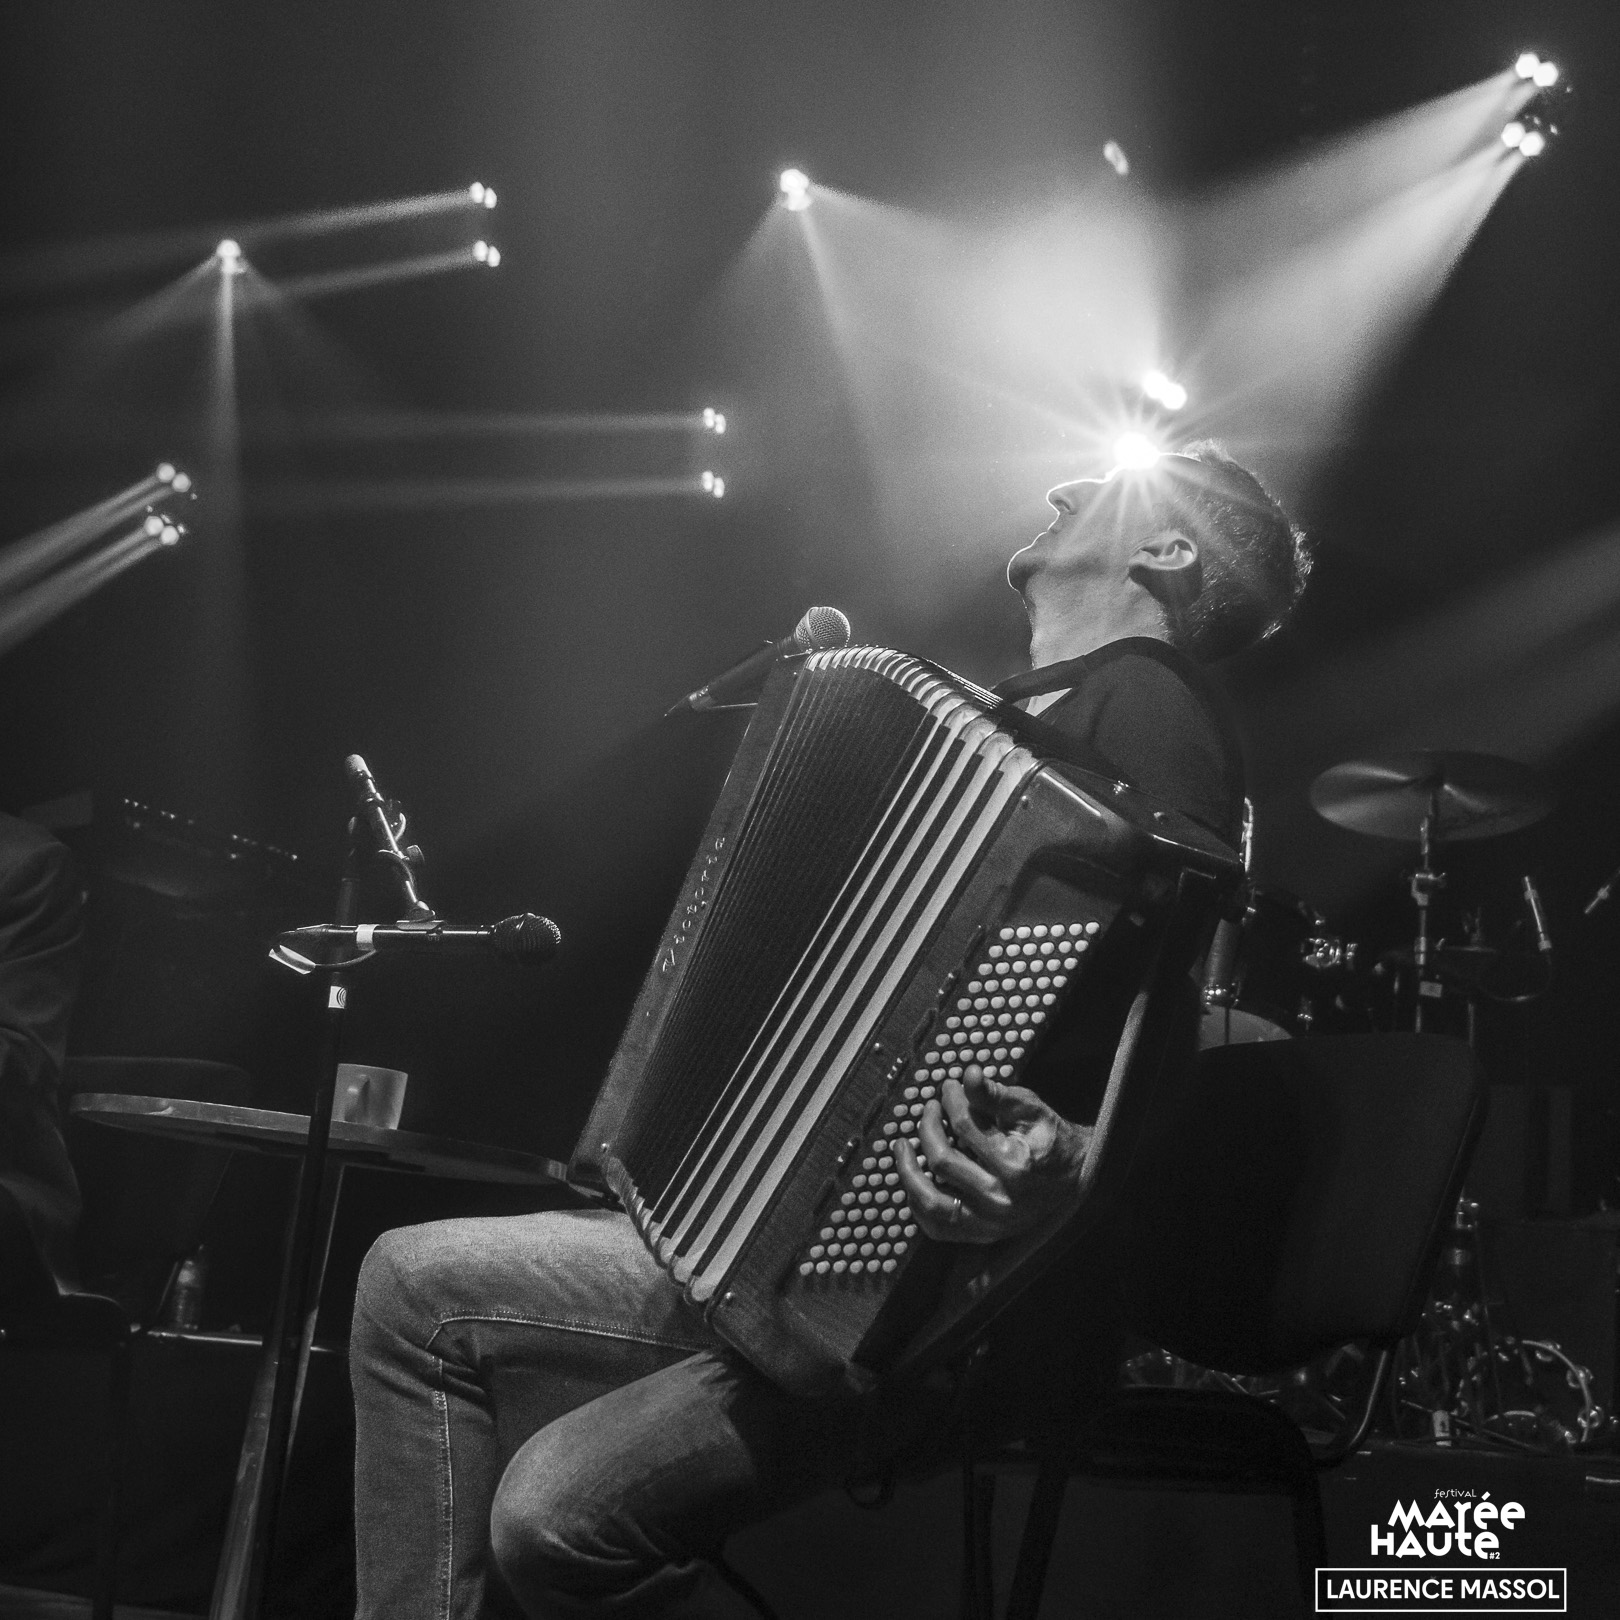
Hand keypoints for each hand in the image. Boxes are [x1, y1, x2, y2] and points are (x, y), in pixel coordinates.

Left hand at [893, 1065, 1090, 1244]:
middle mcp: (1001, 1199)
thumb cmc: (1050, 1138)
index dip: (950, 1100)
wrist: (1076, 1177)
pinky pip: (937, 1228)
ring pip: (932, 1203)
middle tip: (929, 1108)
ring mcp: (990, 1223)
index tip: (947, 1086)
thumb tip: (968, 1074)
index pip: (965, 1126)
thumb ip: (996, 1093)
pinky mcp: (982, 1235)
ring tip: (901, 1146)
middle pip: (943, 1161)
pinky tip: (914, 1180)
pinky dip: (918, 1205)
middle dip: (928, 1127)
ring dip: (908, 1172)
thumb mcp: (1030, 1109)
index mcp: (1015, 1164)